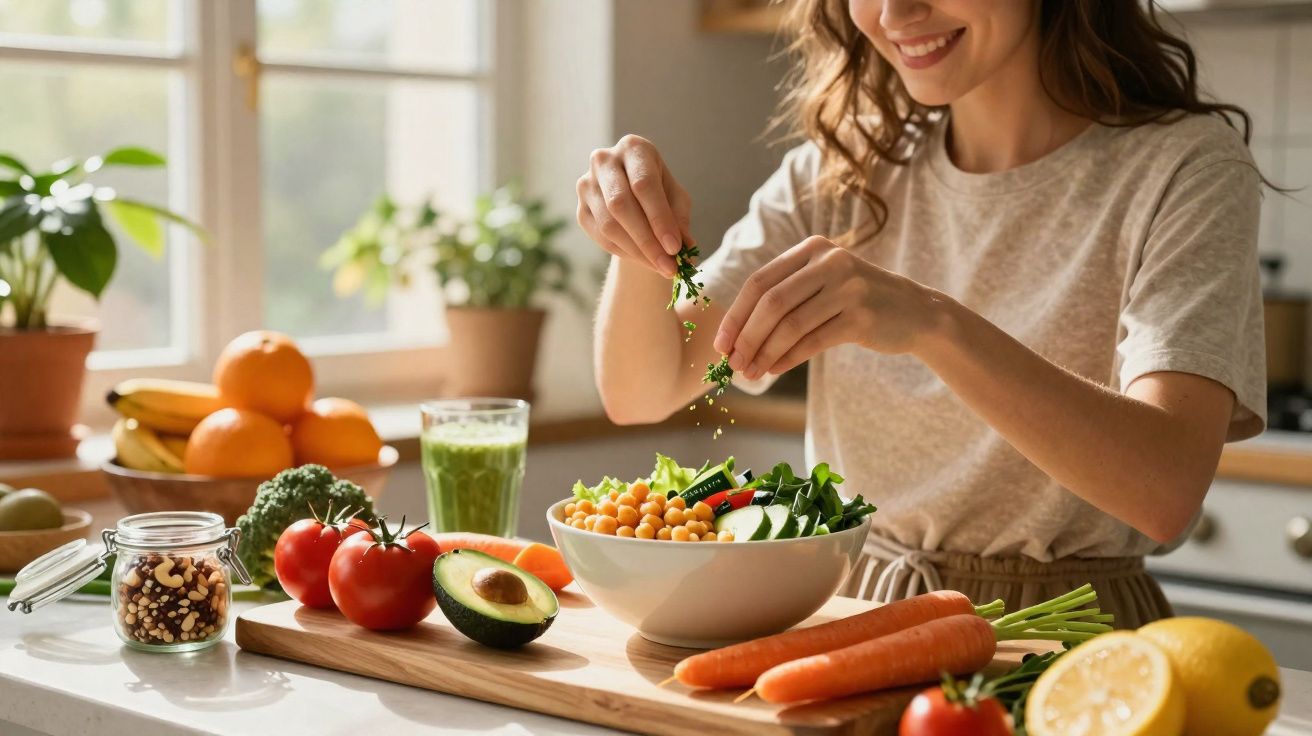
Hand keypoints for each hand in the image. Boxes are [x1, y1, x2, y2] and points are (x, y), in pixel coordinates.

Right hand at [576, 135, 690, 277]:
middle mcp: (604, 161)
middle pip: (620, 204)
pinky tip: (643, 260)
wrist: (633, 197)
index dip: (660, 218)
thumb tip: (685, 248)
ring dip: (637, 252)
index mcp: (633, 148)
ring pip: (609, 224)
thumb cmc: (660, 193)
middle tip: (669, 266)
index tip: (675, 248)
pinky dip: (625, 253)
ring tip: (660, 267)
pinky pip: (600, 237)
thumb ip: (679, 219)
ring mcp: (587, 184)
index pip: (644, 184)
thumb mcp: (677, 200)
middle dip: (647, 241)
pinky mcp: (580, 209)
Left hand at [713, 236, 946, 379]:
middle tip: (733, 364)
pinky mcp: (861, 317)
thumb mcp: (822, 284)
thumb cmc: (857, 302)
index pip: (760, 282)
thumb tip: (735, 336)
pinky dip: (787, 359)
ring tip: (750, 373)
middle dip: (746, 337)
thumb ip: (784, 297)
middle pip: (771, 303)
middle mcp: (829, 262)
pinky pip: (812, 342)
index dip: (735, 315)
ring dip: (764, 353)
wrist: (915, 313)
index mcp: (812, 249)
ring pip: (790, 325)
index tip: (720, 344)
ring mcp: (848, 288)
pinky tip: (774, 370)